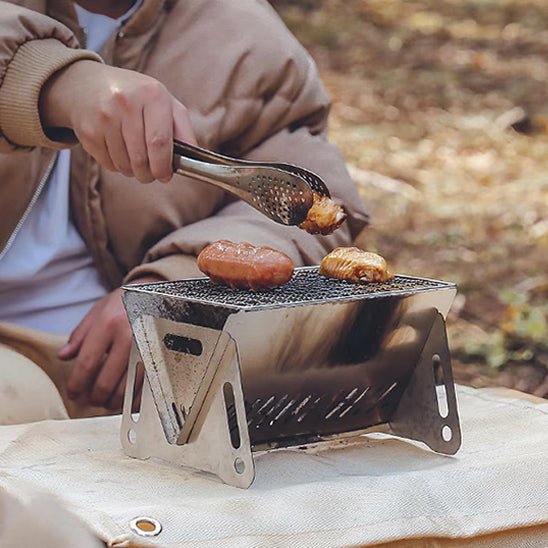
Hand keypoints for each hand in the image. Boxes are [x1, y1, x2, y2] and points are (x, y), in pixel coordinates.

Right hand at [40, 60, 195, 182]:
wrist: (87, 84)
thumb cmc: (135, 97)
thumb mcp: (164, 103)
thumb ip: (183, 129)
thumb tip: (194, 157)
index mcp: (152, 95)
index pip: (160, 142)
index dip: (163, 166)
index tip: (165, 176)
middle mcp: (126, 102)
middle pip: (141, 158)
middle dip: (148, 174)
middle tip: (150, 174)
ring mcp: (104, 116)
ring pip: (125, 165)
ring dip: (133, 171)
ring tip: (135, 160)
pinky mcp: (88, 131)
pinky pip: (108, 164)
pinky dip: (116, 166)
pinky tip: (118, 151)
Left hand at [59, 279, 154, 410]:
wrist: (157, 293)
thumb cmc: (125, 302)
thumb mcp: (98, 311)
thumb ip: (80, 335)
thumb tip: (64, 357)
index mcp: (109, 324)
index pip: (87, 363)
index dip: (77, 384)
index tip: (73, 393)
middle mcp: (129, 337)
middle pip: (106, 381)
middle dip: (94, 397)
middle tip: (89, 400)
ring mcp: (147, 348)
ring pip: (127, 388)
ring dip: (113, 401)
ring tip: (106, 402)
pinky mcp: (160, 356)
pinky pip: (146, 386)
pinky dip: (134, 398)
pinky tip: (127, 399)